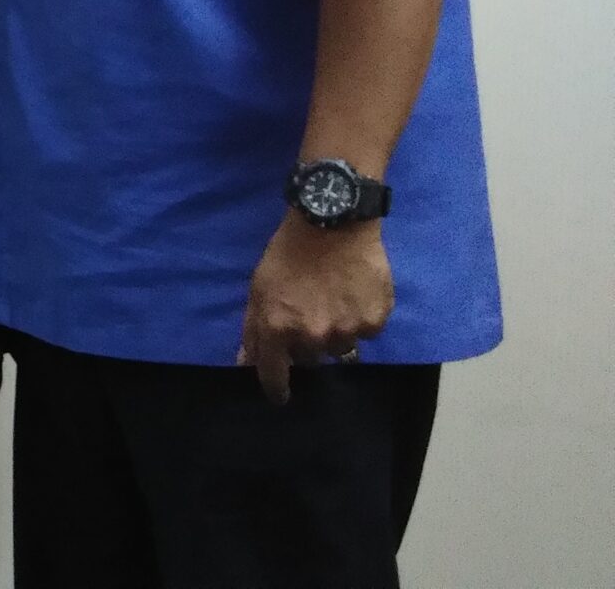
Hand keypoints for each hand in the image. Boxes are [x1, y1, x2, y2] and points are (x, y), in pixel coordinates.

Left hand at [237, 213, 392, 404]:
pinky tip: (354, 295)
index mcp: (278, 329)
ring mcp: (347, 331)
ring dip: (335, 333)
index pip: (275, 376)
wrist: (334, 223)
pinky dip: (360, 320)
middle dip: (306, 344)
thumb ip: (252, 329)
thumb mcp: (258, 288)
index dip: (276, 389)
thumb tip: (245, 364)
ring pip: (340, 349)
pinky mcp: (375, 321)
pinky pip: (365, 333)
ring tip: (333, 301)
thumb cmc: (288, 253)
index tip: (280, 396)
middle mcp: (312, 336)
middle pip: (309, 360)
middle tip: (309, 314)